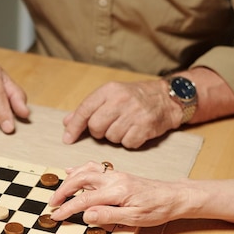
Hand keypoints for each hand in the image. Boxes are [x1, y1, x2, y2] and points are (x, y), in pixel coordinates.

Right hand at [48, 161, 185, 226]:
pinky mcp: (117, 175)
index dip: (67, 208)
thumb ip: (108, 216)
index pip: (85, 200)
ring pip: (85, 171)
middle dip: (63, 191)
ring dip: (69, 179)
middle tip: (52, 203)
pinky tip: (71, 171)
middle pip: (80, 180)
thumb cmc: (158, 209)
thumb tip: (86, 215)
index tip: (56, 216)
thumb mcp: (135, 219)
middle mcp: (114, 179)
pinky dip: (80, 169)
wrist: (174, 197)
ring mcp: (115, 175)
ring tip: (58, 190)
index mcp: (117, 192)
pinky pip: (94, 168)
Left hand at [62, 80, 181, 148]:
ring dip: (115, 136)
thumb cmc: (134, 98)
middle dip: (98, 132)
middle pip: (96, 127)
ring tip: (125, 126)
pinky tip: (134, 131)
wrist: (166, 98)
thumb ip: (88, 109)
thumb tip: (67, 122)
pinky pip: (127, 144)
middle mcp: (121, 100)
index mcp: (109, 90)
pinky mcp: (145, 127)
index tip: (67, 139)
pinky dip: (129, 141)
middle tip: (108, 126)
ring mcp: (134, 114)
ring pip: (110, 138)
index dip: (74, 127)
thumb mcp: (110, 96)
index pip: (85, 110)